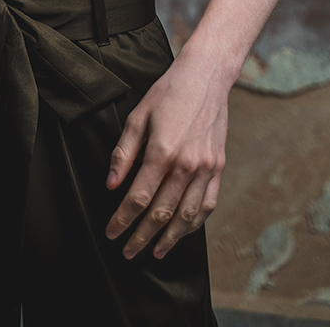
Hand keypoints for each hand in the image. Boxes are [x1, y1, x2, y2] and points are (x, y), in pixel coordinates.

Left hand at [105, 51, 227, 259]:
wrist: (206, 76)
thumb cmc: (169, 92)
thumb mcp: (138, 116)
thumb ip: (124, 152)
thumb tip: (111, 184)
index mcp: (163, 151)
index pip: (138, 197)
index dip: (122, 219)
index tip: (111, 232)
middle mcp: (187, 165)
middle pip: (161, 212)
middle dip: (142, 236)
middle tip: (127, 252)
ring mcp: (206, 168)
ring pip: (187, 215)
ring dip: (169, 238)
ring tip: (155, 252)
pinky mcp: (218, 167)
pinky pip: (208, 204)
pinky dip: (195, 223)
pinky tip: (182, 231)